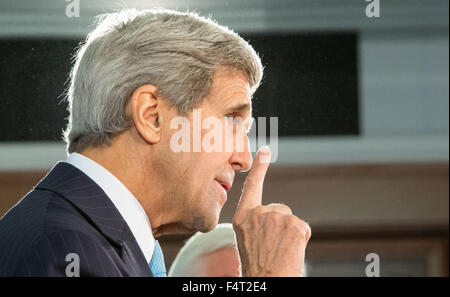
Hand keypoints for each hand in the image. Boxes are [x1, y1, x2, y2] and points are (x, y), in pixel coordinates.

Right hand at [232, 146, 310, 276]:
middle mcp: (259, 213)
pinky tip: (291, 252)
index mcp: (243, 217)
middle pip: (279, 210)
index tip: (265, 151)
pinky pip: (302, 228)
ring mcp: (277, 217)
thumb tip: (272, 217)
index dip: (259, 168)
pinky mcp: (295, 224)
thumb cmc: (257, 266)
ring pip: (291, 220)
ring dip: (290, 234)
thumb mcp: (246, 240)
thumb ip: (256, 222)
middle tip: (273, 247)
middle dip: (281, 226)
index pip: (252, 187)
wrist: (267, 281)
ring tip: (280, 252)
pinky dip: (300, 240)